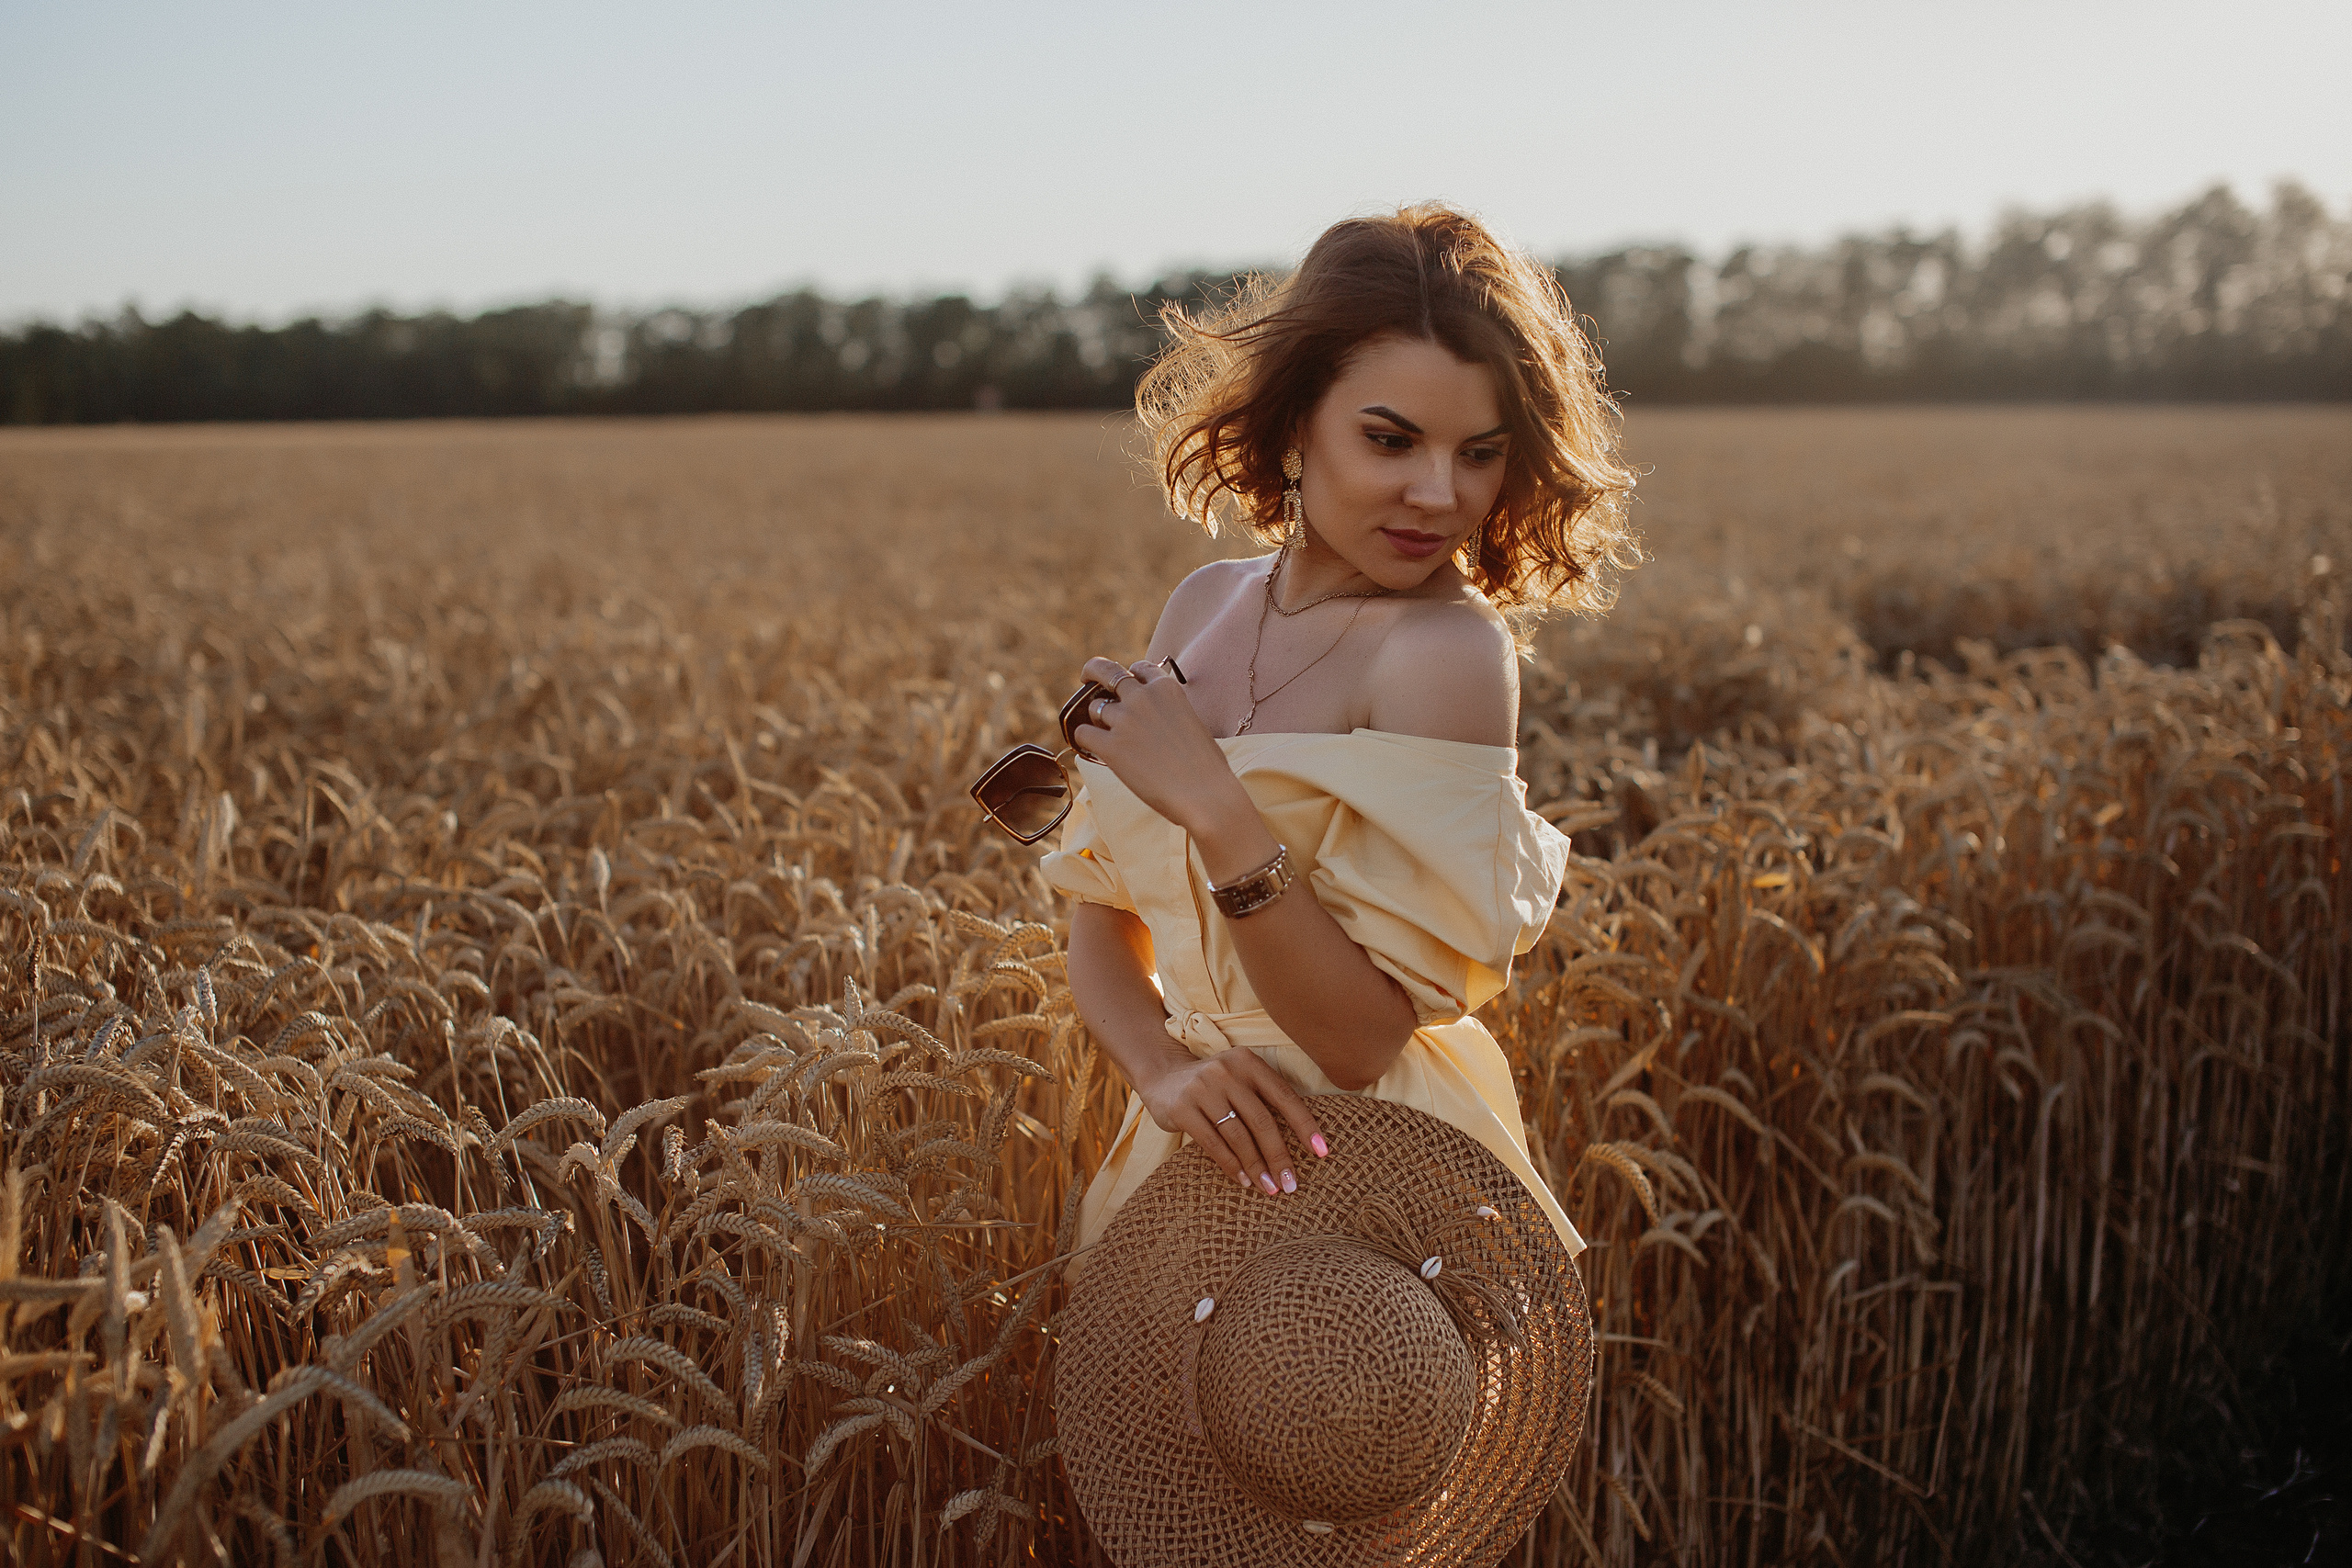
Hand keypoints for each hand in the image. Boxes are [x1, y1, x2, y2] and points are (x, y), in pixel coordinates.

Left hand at [1071, 657, 1260, 850]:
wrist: (1204, 794)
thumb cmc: (1207, 767)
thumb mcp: (1193, 724)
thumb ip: (1171, 713)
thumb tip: (1157, 722)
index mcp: (1167, 689)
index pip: (1140, 668)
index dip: (1130, 675)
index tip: (1125, 684)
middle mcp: (1143, 697)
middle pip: (1105, 671)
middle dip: (1093, 671)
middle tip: (1086, 678)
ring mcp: (1125, 720)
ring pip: (1094, 707)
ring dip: (1096, 719)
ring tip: (1104, 734)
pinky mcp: (1110, 746)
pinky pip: (1082, 734)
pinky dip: (1084, 741)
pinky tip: (1094, 750)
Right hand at [1136, 1048, 1331, 1194]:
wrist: (1162, 1076)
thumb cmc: (1214, 1086)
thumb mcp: (1241, 1081)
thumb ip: (1265, 1100)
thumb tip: (1303, 1142)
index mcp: (1249, 1062)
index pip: (1284, 1096)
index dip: (1305, 1126)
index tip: (1321, 1152)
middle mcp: (1227, 1071)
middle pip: (1262, 1120)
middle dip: (1279, 1156)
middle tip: (1291, 1184)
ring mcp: (1202, 1088)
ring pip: (1238, 1135)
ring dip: (1256, 1167)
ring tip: (1268, 1188)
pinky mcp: (1182, 1108)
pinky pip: (1213, 1143)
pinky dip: (1231, 1165)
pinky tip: (1243, 1180)